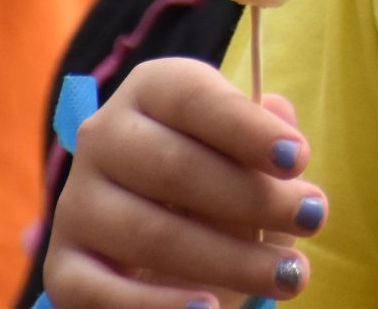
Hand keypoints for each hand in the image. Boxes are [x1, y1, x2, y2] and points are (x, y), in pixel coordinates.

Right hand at [42, 56, 325, 308]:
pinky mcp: (63, 267)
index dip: (247, 129)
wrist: (169, 246)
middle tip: (314, 218)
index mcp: (152, 91)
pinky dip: (158, 307)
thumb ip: (265, 137)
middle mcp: (103, 137)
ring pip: (150, 233)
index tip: (300, 159)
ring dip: (229, 258)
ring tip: (291, 274)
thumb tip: (279, 115)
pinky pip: (103, 293)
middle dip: (253, 197)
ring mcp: (77, 204)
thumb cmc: (223, 185)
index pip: (195, 99)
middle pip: (174, 166)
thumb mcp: (248, 154)